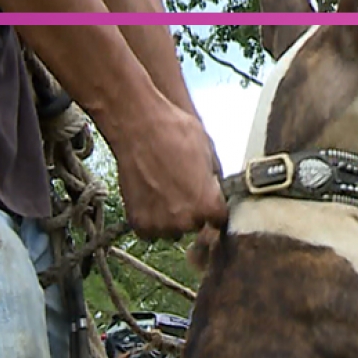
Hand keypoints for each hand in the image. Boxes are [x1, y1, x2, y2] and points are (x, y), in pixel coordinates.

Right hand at [113, 100, 227, 239]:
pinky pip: (149, 232)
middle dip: (191, 213)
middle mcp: (187, 221)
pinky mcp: (139, 223)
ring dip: (169, 219)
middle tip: (180, 192)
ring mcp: (162, 225)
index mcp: (210, 206)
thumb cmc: (175, 133)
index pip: (218, 221)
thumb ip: (214, 181)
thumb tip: (216, 190)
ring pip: (172, 232)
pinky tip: (148, 200)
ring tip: (162, 193)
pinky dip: (148, 219)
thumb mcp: (209, 154)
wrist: (138, 126)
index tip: (207, 203)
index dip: (213, 210)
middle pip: (195, 227)